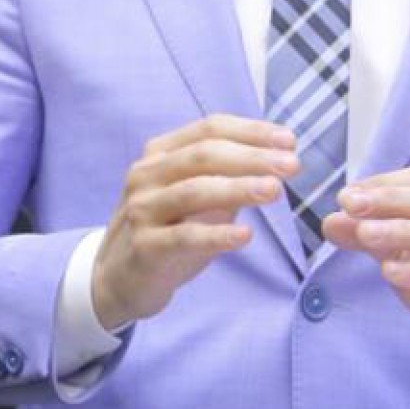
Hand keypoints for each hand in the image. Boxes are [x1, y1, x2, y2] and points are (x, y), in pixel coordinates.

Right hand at [91, 115, 297, 329]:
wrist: (117, 279)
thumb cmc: (166, 231)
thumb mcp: (195, 197)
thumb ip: (228, 178)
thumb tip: (277, 160)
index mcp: (161, 153)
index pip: (210, 128)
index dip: (252, 131)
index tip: (289, 141)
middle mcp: (147, 175)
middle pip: (204, 154)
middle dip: (252, 157)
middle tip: (291, 165)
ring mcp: (142, 210)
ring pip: (194, 191)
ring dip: (239, 188)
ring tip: (275, 191)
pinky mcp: (144, 247)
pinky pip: (184, 237)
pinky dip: (217, 235)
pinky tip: (245, 235)